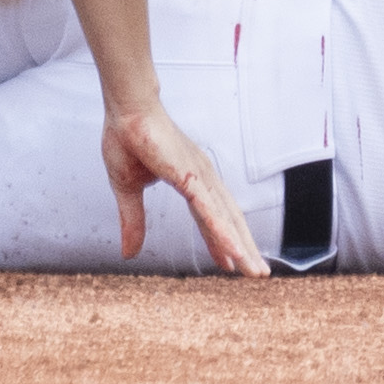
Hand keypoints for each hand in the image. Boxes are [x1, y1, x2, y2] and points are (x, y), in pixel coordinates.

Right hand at [102, 96, 263, 275]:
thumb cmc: (126, 139)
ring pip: (225, 219)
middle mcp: (202, 178)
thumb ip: (132, 220)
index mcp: (189, 179)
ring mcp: (199, 176)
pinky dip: (222, 232)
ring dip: (241, 247)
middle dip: (243, 248)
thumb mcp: (126, 189)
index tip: (231, 262)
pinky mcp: (190, 175)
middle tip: (258, 273)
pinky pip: (209, 210)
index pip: (209, 218)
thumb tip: (129, 253)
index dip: (220, 240)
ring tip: (255, 272)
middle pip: (227, 220)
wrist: (125, 109)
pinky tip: (234, 251)